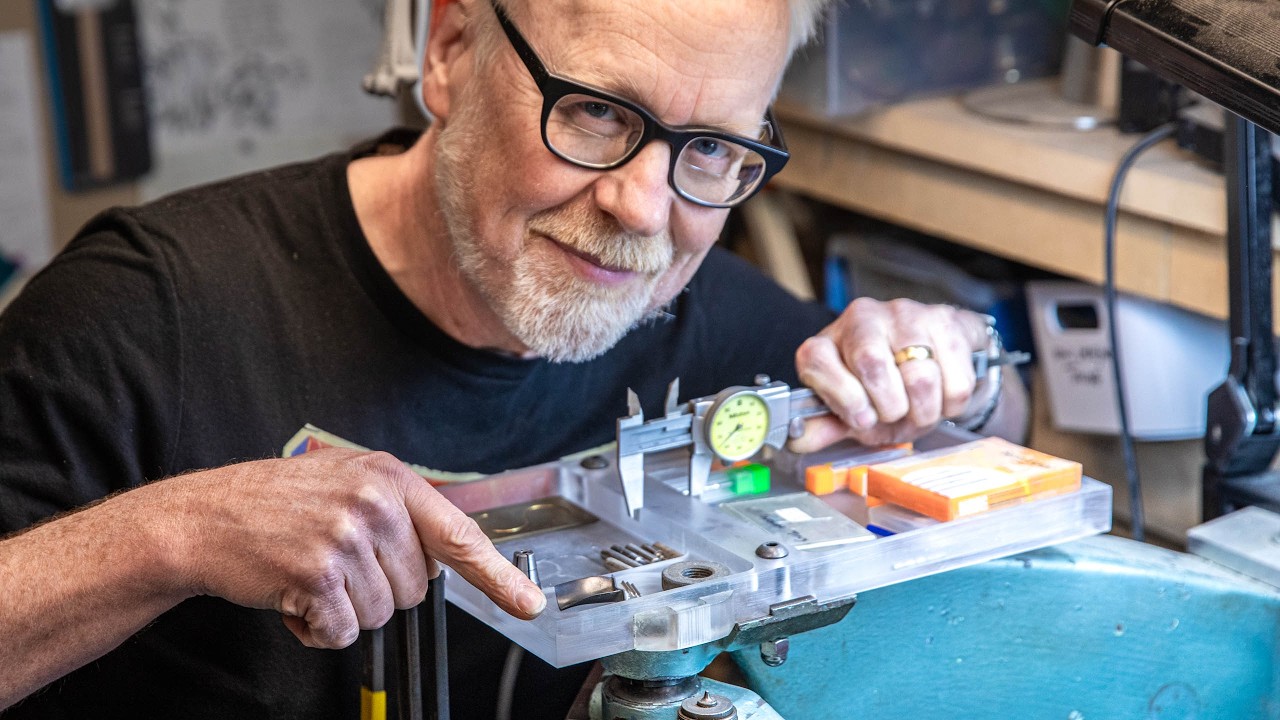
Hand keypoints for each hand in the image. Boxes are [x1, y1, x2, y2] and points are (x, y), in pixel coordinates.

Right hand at [167, 448, 543, 648]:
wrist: (202, 518)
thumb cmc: (274, 505)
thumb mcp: (346, 484)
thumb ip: (397, 512)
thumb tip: (444, 558)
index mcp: (389, 477)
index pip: (459, 533)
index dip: (498, 575)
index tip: (530, 604)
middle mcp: (375, 503)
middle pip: (416, 588)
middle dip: (377, 589)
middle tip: (332, 562)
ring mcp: (346, 537)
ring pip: (381, 614)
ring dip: (344, 610)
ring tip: (308, 573)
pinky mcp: (317, 574)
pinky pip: (342, 631)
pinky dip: (316, 629)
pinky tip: (292, 597)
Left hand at [791, 298, 990, 449]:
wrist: (938, 358)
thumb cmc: (887, 388)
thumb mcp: (851, 411)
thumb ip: (827, 426)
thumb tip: (799, 441)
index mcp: (828, 341)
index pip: (817, 360)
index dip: (841, 398)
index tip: (861, 419)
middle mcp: (862, 318)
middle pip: (871, 364)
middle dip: (889, 407)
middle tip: (894, 415)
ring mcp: (906, 314)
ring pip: (919, 376)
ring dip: (923, 410)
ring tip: (919, 410)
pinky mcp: (946, 320)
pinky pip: (956, 379)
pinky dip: (952, 403)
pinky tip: (942, 396)